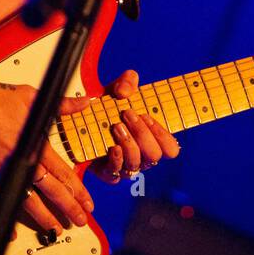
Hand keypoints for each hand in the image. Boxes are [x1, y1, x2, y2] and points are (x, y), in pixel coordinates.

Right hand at [0, 75, 94, 235]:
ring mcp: (2, 170)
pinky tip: (13, 232)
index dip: (78, 190)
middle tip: (79, 221)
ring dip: (43, 218)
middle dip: (68, 208)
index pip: (63, 172)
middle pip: (51, 191)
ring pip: (28, 201)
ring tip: (54, 229)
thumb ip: (61, 104)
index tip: (87, 202)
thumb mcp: (31, 96)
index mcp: (34, 143)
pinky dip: (5, 218)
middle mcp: (21, 160)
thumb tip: (84, 102)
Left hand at [88, 69, 179, 183]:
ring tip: (117, 125)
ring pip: (136, 164)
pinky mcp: (108, 172)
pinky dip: (116, 159)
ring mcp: (126, 166)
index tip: (147, 116)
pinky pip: (116, 173)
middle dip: (143, 133)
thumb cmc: (108, 106)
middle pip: (155, 155)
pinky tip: (112, 146)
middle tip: (128, 114)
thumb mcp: (118, 89)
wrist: (82, 119)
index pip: (171, 149)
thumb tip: (125, 90)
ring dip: (129, 143)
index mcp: (152, 140)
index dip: (163, 135)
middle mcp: (142, 156)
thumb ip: (127, 81)